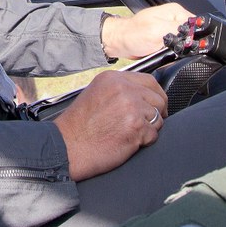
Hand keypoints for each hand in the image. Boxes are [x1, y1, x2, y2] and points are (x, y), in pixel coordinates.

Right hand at [51, 69, 166, 179]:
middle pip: (158, 99)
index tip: (156, 105)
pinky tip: (128, 142)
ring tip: (130, 134)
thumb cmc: (78, 127)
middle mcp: (124, 89)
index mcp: (113, 79)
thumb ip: (118, 90)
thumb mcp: (95, 94)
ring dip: (150, 128)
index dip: (156, 95)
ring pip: (158, 117)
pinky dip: (145, 141)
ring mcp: (131, 108)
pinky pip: (154, 134)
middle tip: (147, 124)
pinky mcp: (136, 128)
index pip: (149, 81)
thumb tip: (142, 95)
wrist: (67, 147)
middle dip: (157, 112)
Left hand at [101, 2, 193, 58]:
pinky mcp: (167, 40)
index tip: (183, 44)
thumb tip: (195, 33)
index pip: (196, 24)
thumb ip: (178, 30)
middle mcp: (175, 19)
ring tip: (162, 50)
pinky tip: (163, 54)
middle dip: (184, 45)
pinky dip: (172, 54)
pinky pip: (176, 49)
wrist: (120, 43)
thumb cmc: (133, 34)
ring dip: (177, 50)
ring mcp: (171, 30)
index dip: (193, 37)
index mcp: (176, 11)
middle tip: (169, 47)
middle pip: (191, 35)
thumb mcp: (157, 30)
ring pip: (185, 44)